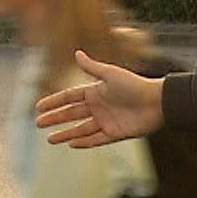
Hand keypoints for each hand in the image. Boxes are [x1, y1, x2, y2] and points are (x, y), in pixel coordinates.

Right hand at [34, 51, 164, 146]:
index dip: (54, 101)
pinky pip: (96, 139)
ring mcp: (107, 121)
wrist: (158, 102)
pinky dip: (84, 142)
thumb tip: (77, 53)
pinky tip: (71, 144)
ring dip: (66, 134)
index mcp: (96, 91)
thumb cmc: (135, 85)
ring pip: (81, 129)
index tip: (38, 107)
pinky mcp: (116, 133)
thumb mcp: (110, 74)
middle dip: (55, 118)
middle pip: (72, 114)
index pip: (69, 97)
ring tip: (49, 139)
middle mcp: (99, 107)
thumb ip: (92, 67)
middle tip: (38, 123)